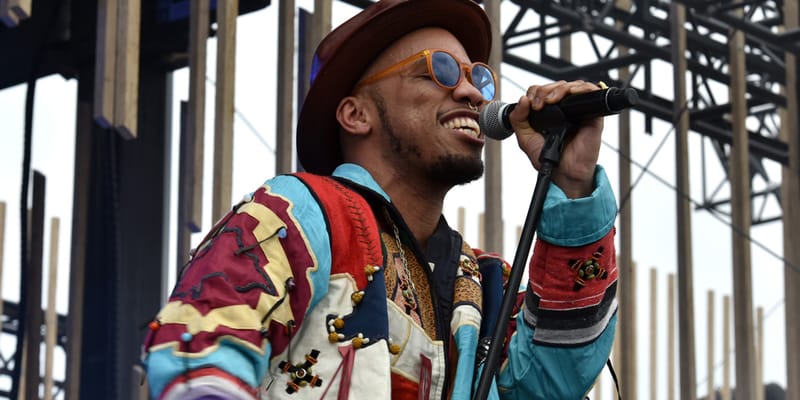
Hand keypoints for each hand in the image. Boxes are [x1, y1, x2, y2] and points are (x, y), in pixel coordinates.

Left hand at [507, 80, 603, 198]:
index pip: (544, 90)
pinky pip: (592, 93)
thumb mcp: (525, 137)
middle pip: (558, 85)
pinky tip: (570, 95)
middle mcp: (565, 109)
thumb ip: (518, 119)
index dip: (536, 91)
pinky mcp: (593, 115)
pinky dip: (581, 89)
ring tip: (550, 100)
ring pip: (574, 85)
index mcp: (550, 112)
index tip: (530, 104)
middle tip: (538, 104)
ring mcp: (579, 111)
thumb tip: (523, 99)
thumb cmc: (548, 158)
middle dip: (545, 90)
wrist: (563, 173)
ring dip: (560, 88)